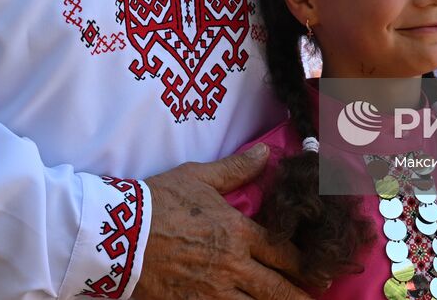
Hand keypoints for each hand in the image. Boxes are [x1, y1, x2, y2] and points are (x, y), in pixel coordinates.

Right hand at [135, 144, 311, 299]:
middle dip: (300, 296)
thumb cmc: (158, 201)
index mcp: (238, 232)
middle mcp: (232, 265)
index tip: (320, 272)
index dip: (305, 265)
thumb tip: (267, 152)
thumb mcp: (199, 177)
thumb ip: (237, 169)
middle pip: (277, 289)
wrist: (117, 233)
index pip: (284, 253)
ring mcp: (213, 292)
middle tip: (316, 298)